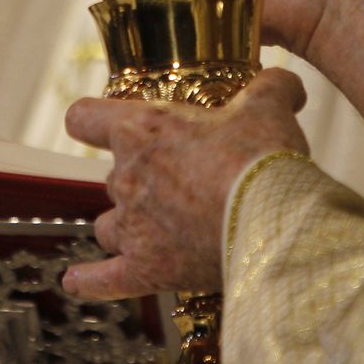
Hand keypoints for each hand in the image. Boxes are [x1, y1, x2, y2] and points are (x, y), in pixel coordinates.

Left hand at [62, 68, 310, 298]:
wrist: (270, 222)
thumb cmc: (259, 159)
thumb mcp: (268, 107)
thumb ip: (270, 87)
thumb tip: (286, 82)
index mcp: (142, 130)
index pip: (86, 118)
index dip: (92, 120)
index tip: (100, 124)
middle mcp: (126, 178)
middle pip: (114, 175)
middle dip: (143, 178)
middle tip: (184, 180)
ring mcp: (132, 227)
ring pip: (109, 224)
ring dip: (126, 223)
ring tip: (156, 227)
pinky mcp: (146, 269)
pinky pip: (105, 278)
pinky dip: (90, 280)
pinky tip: (76, 280)